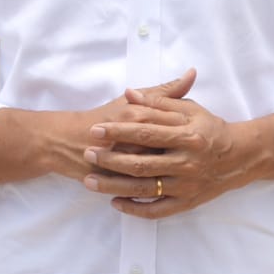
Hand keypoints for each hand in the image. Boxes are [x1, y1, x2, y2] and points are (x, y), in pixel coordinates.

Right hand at [0, 71, 196, 186]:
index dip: (193, 137)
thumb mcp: (132, 101)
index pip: (172, 129)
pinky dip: (149, 199)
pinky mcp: (113, 182)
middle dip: (186, 163)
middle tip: (205, 167)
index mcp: (138, 118)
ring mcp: (121, 162)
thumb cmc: (102, 116)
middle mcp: (131, 140)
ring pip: (153, 176)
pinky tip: (165, 198)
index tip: (210, 142)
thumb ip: (163, 90)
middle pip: (167, 154)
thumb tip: (191, 74)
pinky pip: (136, 196)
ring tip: (187, 183)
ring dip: (170, 180)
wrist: (63, 139)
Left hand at [81, 69, 256, 218]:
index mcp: (187, 135)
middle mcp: (186, 162)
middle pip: (141, 163)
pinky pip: (157, 211)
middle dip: (110, 159)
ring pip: (144, 189)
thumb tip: (129, 93)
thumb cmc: (210, 128)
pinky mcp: (186, 203)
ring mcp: (186, 186)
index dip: (118, 130)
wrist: (240, 157)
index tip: (95, 130)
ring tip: (90, 182)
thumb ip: (159, 101)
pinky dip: (135, 209)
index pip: (146, 132)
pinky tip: (116, 203)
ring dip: (114, 186)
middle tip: (87, 153)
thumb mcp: (189, 110)